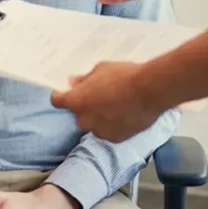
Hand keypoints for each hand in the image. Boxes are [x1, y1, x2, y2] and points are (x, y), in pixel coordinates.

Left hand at [51, 62, 166, 142]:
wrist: (150, 91)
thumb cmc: (123, 76)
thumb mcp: (100, 69)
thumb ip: (84, 79)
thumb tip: (73, 83)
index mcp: (76, 101)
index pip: (57, 101)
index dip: (61, 96)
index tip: (67, 92)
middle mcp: (84, 119)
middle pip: (78, 113)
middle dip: (85, 106)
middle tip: (99, 95)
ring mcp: (99, 131)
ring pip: (94, 123)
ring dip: (99, 116)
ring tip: (116, 105)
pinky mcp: (115, 139)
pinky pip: (108, 131)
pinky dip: (112, 124)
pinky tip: (124, 114)